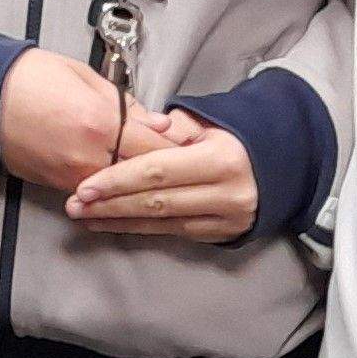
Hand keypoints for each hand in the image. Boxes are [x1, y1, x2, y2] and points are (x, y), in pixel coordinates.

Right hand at [0, 49, 169, 194]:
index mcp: (100, 121)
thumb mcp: (84, 76)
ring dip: (141, 185)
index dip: (180, 149)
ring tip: (159, 179)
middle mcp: (89, 155)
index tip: (193, 147)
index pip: (157, 147)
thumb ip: (127, 104)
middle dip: (166, 171)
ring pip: (122, 191)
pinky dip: (114, 191)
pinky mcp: (57, 185)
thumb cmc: (26, 78)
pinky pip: (97, 193)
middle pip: (144, 175)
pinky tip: (126, 185)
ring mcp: (72, 175)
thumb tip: (158, 123)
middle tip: (185, 168)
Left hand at [67, 108, 260, 240]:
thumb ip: (173, 129)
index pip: (157, 171)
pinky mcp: (221, 234)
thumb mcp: (208, 123)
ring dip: (118, 220)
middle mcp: (226, 193)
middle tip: (74, 205)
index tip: (84, 186)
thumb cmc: (233, 137)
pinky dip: (140, 229)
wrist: (282, 166)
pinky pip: (173, 233)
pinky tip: (113, 224)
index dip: (117, 180)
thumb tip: (143, 127)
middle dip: (110, 204)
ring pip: (161, 222)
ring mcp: (225, 218)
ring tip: (85, 216)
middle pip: (155, 202)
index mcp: (221, 159)